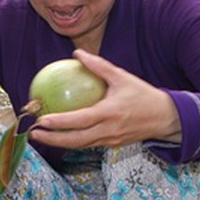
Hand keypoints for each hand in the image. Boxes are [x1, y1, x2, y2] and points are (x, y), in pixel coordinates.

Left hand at [27, 49, 181, 148]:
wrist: (166, 118)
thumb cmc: (143, 95)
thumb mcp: (122, 77)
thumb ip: (99, 66)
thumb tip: (77, 54)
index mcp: (110, 114)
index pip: (81, 121)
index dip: (60, 122)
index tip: (43, 120)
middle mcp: (109, 131)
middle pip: (76, 140)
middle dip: (53, 139)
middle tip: (34, 133)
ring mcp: (110, 141)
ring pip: (81, 145)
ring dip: (60, 142)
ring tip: (41, 136)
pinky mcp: (112, 145)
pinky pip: (89, 145)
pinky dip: (73, 141)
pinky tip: (61, 135)